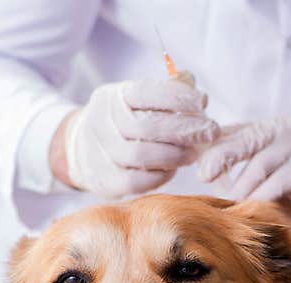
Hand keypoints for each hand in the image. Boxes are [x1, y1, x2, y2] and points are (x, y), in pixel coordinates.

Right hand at [54, 80, 219, 197]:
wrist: (80, 150)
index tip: (203, 103)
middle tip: (210, 132)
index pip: (146, 93)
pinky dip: (159, 175)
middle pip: (146, 126)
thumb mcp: (137, 99)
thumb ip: (169, 93)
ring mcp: (99, 153)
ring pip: (140, 155)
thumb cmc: (122, 122)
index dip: (177, 97)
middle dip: (184, 129)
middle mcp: (102, 122)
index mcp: (113, 97)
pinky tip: (172, 169)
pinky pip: (135, 181)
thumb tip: (201, 99)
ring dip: (174, 154)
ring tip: (193, 153)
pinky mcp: (104, 180)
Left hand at [198, 118, 290, 238]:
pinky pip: (277, 184)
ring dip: (241, 189)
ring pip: (259, 165)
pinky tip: (253, 209)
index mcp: (276, 127)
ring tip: (232, 204)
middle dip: (220, 157)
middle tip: (204, 174)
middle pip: (246, 140)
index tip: (194, 162)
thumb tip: (202, 171)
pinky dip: (261, 199)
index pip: (237, 131)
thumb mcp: (272, 176)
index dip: (213, 145)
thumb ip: (245, 168)